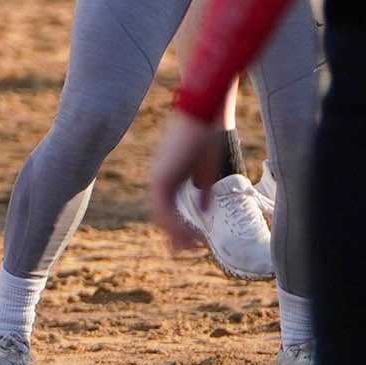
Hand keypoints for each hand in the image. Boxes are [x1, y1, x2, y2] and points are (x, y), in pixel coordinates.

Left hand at [145, 109, 226, 254]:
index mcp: (169, 175)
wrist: (203, 112)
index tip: (193, 242)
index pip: (168, 209)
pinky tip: (190, 236)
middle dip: (175, 236)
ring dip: (176, 235)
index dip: (179, 228)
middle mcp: (159, 178)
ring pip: (161, 216)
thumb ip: (203, 191)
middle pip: (161, 216)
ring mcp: (157, 178)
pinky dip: (176, 226)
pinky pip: (164, 210)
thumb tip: (203, 210)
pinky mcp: (161, 178)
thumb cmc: (208, 135)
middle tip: (188, 252)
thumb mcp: (206, 169)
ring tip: (192, 248)